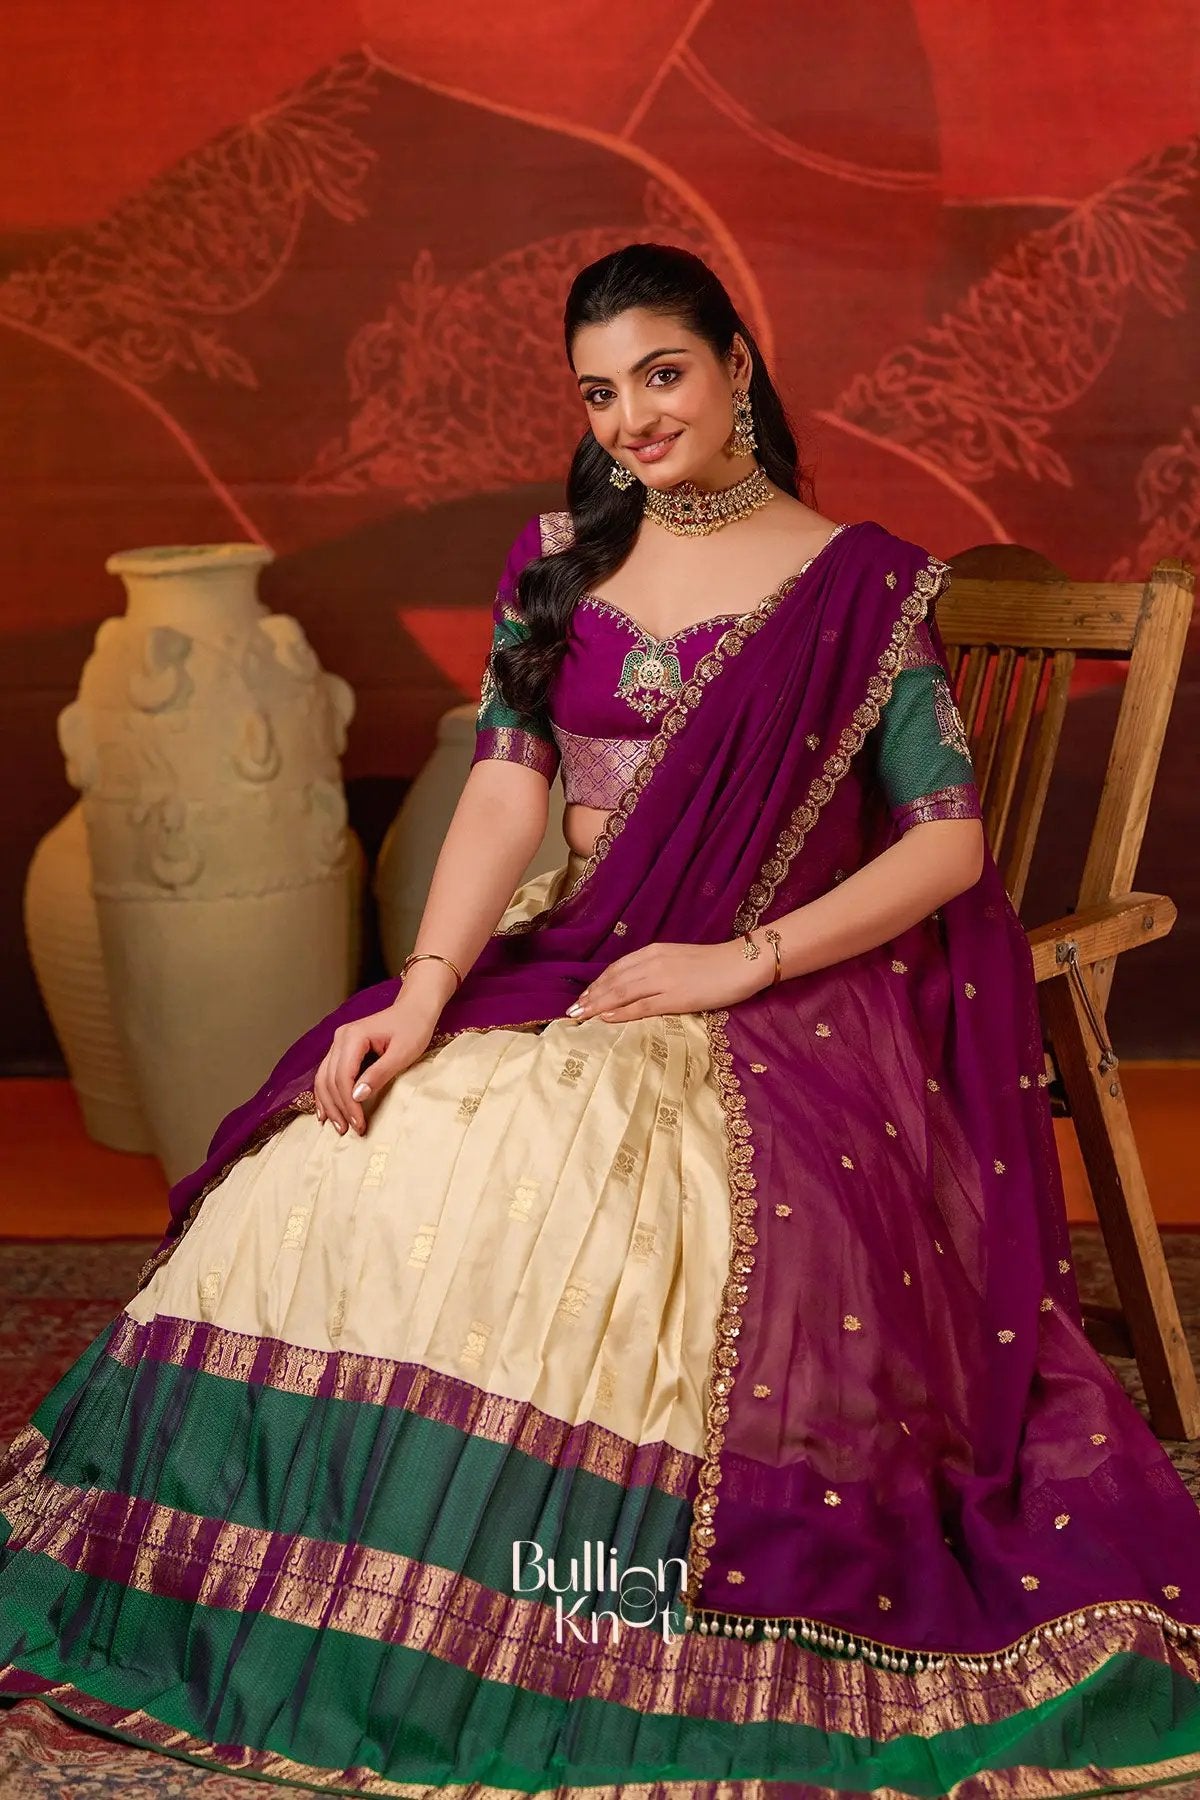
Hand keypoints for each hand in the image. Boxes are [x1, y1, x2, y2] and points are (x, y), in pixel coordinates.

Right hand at [314, 999, 435, 1135]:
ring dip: (328, 1103)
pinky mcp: (342, 1049)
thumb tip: (357, 1096)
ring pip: (323, 1077)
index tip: (358, 1124)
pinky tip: (326, 1111)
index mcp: (353, 1037)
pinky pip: (327, 1073)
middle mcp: (340, 1038)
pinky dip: (326, 1093)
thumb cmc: (413, 1027)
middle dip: (337, 1108)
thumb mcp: (402, 1053)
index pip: (343, 1077)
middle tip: (347, 1131)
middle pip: (329, 1079)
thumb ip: (379, 1074)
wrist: (415, 1008)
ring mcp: (339, 1042)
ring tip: (336, 1126)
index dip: (348, 1104)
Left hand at [565, 939, 771, 1024]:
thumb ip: (656, 968)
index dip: (596, 984)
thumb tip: (635, 984)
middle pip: (614, 981)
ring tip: (581, 1016)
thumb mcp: (678, 959)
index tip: (582, 997)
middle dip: (591, 996)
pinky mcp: (676, 997)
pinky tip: (607, 1018)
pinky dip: (622, 1012)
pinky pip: (643, 1005)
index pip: (617, 969)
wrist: (741, 963)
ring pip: (622, 992)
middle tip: (572, 1011)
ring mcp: (664, 979)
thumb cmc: (713, 964)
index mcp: (653, 952)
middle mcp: (654, 962)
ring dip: (599, 1005)